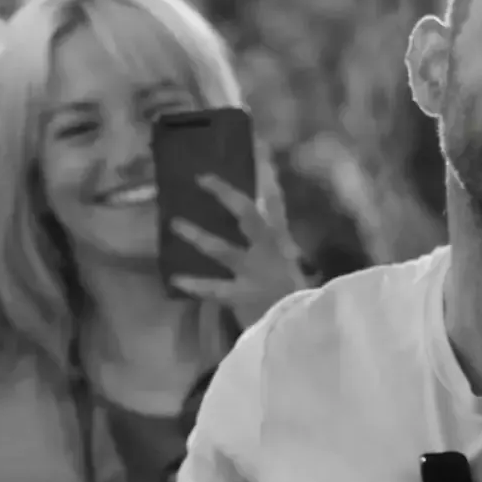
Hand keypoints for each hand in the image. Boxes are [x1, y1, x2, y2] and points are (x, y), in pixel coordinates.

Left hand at [168, 154, 309, 327]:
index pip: (273, 203)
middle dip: (225, 195)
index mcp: (283, 244)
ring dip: (197, 235)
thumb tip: (268, 245)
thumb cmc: (303, 304)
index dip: (264, 177)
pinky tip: (174, 278)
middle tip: (203, 178)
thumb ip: (280, 257)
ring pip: (222, 249)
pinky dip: (194, 284)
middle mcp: (270, 252)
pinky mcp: (242, 296)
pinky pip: (213, 288)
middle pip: (248, 215)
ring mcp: (255, 273)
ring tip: (174, 223)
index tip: (254, 150)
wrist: (307, 331)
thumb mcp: (295, 274)